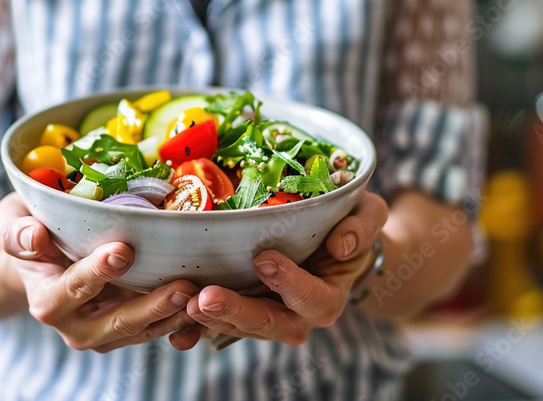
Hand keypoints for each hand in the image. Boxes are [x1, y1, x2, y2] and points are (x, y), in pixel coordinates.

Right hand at [0, 193, 198, 352]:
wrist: (41, 255)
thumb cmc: (29, 228)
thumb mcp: (12, 221)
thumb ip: (17, 232)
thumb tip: (34, 236)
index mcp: (46, 299)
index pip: (73, 289)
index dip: (97, 272)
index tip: (123, 250)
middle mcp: (74, 325)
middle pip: (116, 321)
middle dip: (150, 305)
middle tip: (181, 285)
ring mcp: (104, 332)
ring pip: (143, 331)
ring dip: (173, 315)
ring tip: (201, 294)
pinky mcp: (128, 330)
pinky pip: (157, 330)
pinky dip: (181, 320)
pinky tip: (205, 304)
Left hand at [172, 193, 387, 348]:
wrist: (334, 244)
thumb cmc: (350, 224)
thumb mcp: (368, 215)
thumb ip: (361, 228)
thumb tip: (341, 244)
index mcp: (328, 295)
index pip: (313, 299)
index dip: (290, 283)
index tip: (264, 259)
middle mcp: (297, 315)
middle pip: (268, 323)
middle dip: (236, 312)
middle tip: (205, 299)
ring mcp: (267, 315)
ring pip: (239, 327)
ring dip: (210, 318)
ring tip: (183, 300)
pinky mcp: (242, 312)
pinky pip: (218, 326)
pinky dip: (195, 326)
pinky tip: (174, 321)